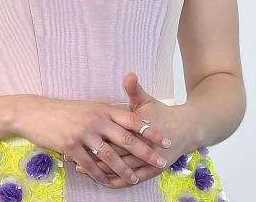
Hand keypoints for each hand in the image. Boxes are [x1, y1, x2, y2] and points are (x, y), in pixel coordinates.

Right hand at [14, 94, 171, 187]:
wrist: (34, 112)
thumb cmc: (63, 111)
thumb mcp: (88, 106)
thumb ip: (107, 114)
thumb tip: (127, 122)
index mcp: (103, 108)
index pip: (133, 120)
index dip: (150, 130)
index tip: (165, 140)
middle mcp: (96, 119)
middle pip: (127, 138)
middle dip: (146, 151)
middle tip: (160, 161)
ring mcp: (83, 132)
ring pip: (110, 154)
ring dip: (124, 169)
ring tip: (135, 179)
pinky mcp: (70, 145)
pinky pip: (89, 164)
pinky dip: (99, 174)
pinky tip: (107, 181)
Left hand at [81, 73, 195, 183]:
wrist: (186, 130)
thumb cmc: (162, 114)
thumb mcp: (147, 101)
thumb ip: (135, 89)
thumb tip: (129, 74)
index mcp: (139, 128)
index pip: (113, 134)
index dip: (93, 135)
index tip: (75, 134)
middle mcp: (144, 147)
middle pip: (114, 153)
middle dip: (91, 155)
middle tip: (70, 155)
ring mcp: (147, 161)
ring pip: (120, 168)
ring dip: (99, 170)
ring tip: (80, 168)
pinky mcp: (151, 171)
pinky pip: (131, 179)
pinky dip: (116, 181)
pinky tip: (103, 181)